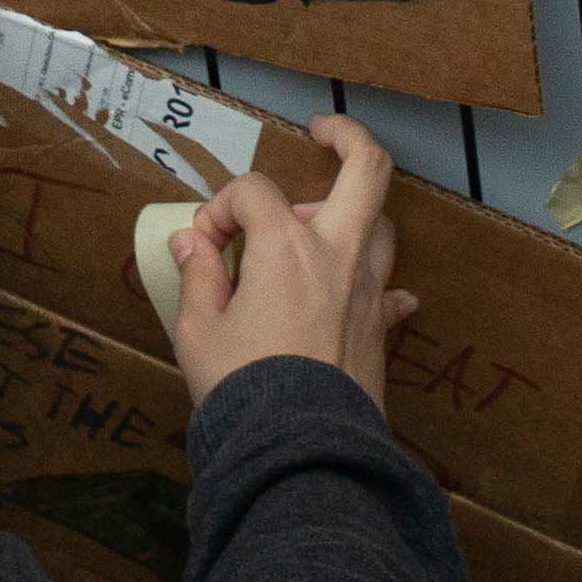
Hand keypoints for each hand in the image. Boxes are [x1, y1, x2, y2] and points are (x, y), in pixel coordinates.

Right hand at [163, 118, 410, 408]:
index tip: (202, 244)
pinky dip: (378, 285)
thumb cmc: (242, 387)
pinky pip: (390, 292)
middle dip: (346, 137)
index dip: (220, 207)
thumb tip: (191, 242)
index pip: (253, 191)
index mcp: (286, 247)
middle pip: (366, 170)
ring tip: (319, 227)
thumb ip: (196, 276)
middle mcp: (337, 256)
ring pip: (382, 226)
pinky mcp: (380, 329)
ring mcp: (368, 291)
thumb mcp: (196, 331)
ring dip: (353, 214)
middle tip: (321, 131)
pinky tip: (367, 294)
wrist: (299, 450)